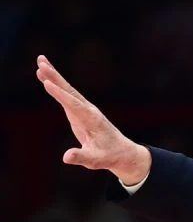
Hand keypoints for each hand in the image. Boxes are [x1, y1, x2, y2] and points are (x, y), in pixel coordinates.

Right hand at [36, 55, 151, 184]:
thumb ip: (82, 157)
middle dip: (56, 77)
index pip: (74, 105)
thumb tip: (66, 157)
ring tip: (40, 61)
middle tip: (41, 62)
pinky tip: (46, 79)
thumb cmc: (110, 156)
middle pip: (70, 91)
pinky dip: (56, 86)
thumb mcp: (96, 160)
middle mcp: (89, 110)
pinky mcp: (80, 112)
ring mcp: (84, 109)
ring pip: (68, 90)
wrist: (122, 152)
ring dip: (54, 76)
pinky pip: (66, 96)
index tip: (47, 83)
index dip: (61, 95)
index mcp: (92, 120)